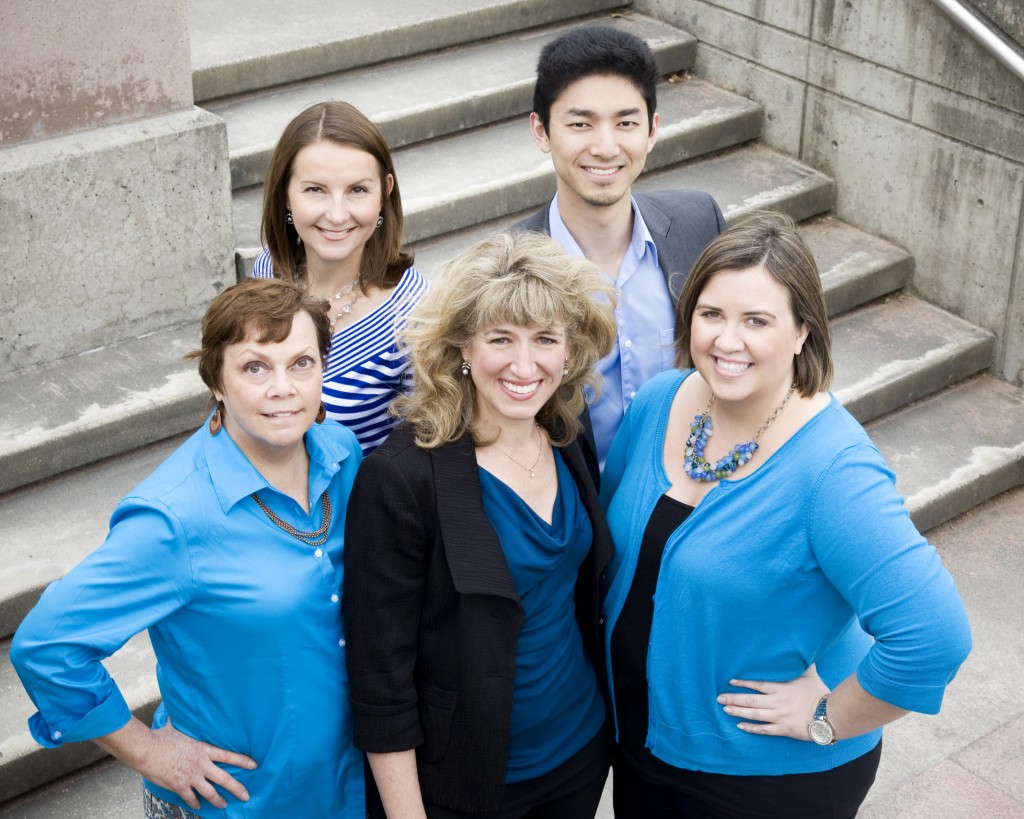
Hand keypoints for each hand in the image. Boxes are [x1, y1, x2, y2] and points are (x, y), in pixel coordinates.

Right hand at [95, 718, 256, 809]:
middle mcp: (201, 764)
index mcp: (204, 749)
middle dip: (237, 788)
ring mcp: (191, 777)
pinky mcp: (179, 786)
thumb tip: (186, 707)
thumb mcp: (180, 726)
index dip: (242, 761)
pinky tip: (199, 806)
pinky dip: (195, 803)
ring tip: (225, 805)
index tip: (254, 765)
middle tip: (246, 796)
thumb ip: (187, 723)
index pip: (228, 755)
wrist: (147, 750)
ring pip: (210, 792)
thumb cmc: (162, 736)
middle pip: (224, 778)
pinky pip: (191, 798)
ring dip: (218, 800)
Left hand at [716, 665, 828, 740]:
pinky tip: (740, 726)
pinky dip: (751, 728)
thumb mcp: (810, 674)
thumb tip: (803, 646)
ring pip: (754, 715)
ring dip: (738, 712)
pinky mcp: (784, 730)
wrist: (831, 715)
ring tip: (725, 709)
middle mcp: (778, 702)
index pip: (758, 684)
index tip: (730, 681)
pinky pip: (765, 730)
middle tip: (719, 698)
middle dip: (734, 699)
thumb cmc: (820, 693)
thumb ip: (803, 662)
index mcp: (782, 688)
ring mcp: (780, 717)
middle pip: (751, 700)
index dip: (743, 682)